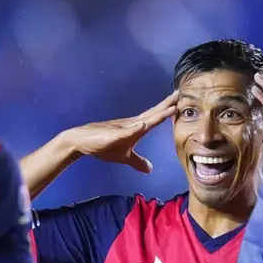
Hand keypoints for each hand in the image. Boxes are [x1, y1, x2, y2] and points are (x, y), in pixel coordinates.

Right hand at [62, 91, 177, 172]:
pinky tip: (143, 125)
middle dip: (167, 104)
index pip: (155, 117)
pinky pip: (125, 132)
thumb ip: (137, 161)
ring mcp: (122, 129)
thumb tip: (150, 169)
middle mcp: (131, 124)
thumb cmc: (102, 145)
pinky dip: (135, 128)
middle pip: (152, 113)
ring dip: (157, 115)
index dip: (167, 110)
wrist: (81, 141)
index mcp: (135, 128)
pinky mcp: (112, 135)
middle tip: (180, 93)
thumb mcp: (124, 156)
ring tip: (171, 107)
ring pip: (143, 120)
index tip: (181, 101)